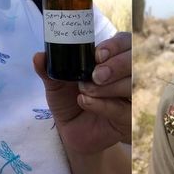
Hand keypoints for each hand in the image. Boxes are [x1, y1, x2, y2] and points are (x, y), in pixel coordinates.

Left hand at [32, 32, 130, 154]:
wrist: (70, 131)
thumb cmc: (68, 100)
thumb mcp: (56, 82)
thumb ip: (48, 68)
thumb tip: (38, 56)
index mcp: (111, 58)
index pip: (125, 42)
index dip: (115, 46)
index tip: (98, 54)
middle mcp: (125, 75)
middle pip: (134, 62)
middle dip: (116, 66)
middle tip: (96, 75)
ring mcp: (129, 98)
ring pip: (131, 85)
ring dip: (107, 87)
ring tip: (85, 90)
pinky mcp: (128, 120)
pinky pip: (123, 110)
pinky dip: (104, 105)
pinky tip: (85, 102)